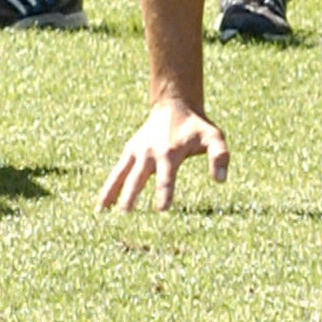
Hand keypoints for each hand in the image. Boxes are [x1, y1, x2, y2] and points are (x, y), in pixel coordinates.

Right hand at [101, 100, 228, 212]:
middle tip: (126, 216)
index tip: (161, 210)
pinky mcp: (129, 151)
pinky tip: (101, 206)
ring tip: (102, 213)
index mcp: (170, 152)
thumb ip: (220, 156)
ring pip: (121, 174)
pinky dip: (108, 187)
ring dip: (112, 192)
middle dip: (131, 196)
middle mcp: (150, 152)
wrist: (174, 105)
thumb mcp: (214, 137)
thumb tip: (220, 180)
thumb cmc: (197, 127)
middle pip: (138, 178)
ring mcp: (137, 151)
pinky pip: (117, 172)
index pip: (167, 177)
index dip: (164, 193)